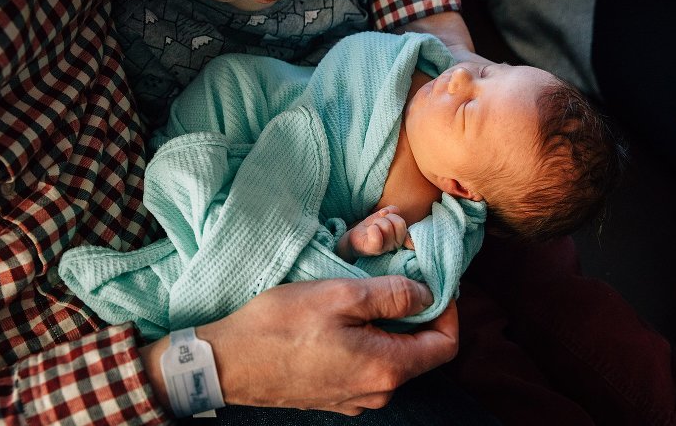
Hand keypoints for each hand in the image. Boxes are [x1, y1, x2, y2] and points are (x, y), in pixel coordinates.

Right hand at [140, 277, 458, 415]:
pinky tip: (342, 317)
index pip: (445, 345)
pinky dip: (367, 338)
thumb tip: (428, 295)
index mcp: (387, 369)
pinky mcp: (334, 394)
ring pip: (391, 356)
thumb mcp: (343, 295)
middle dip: (416, 313)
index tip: (434, 282)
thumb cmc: (281, 327)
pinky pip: (366, 365)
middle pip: (419, 351)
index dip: (448, 310)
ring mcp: (354, 398)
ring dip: (389, 325)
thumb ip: (394, 294)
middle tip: (398, 277)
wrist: (227, 364)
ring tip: (366, 293)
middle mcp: (377, 393)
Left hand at [337, 206, 412, 261]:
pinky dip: (372, 229)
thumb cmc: (369, 229)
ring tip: (371, 228)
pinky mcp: (374, 250)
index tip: (385, 219)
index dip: (392, 216)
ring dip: (376, 223)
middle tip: (376, 223)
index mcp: (399, 237)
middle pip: (398, 223)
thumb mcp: (380, 217)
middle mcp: (395, 244)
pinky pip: (377, 237)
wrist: (353, 239)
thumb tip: (395, 210)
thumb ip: (389, 212)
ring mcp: (386, 248)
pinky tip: (369, 230)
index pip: (402, 223)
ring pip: (387, 226)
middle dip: (385, 218)